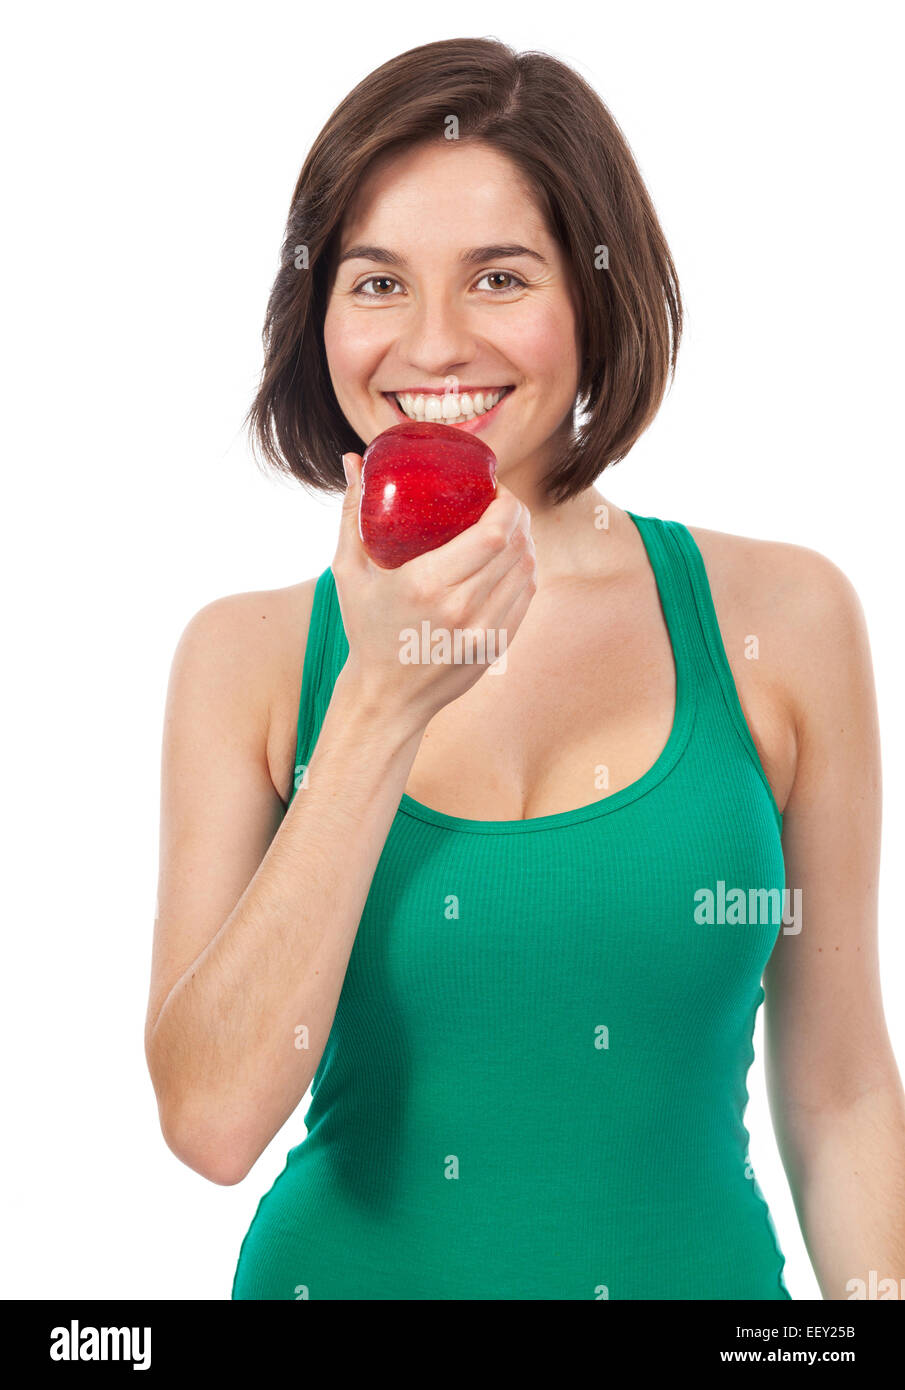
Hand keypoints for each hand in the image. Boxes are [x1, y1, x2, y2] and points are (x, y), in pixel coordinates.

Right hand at [331, 452, 536, 728]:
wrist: (385, 697)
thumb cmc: (365, 630)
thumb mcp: (349, 572)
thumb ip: (352, 514)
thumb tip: (351, 461)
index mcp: (425, 585)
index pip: (493, 534)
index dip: (507, 505)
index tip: (496, 489)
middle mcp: (460, 609)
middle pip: (516, 547)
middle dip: (519, 516)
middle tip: (504, 503)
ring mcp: (483, 632)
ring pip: (527, 570)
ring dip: (526, 542)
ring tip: (511, 528)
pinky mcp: (496, 647)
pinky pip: (526, 597)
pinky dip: (525, 571)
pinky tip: (514, 560)